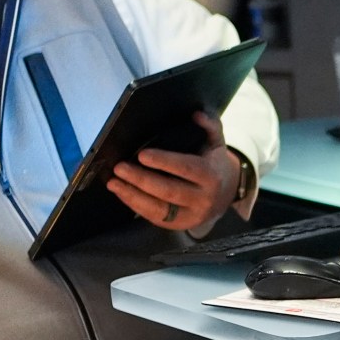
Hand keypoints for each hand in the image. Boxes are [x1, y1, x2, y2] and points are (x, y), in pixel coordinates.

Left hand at [109, 112, 240, 231]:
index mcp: (211, 176)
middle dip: (142, 180)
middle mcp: (203, 199)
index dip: (164, 162)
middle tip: (120, 167)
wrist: (225, 196)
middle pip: (169, 191)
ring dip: (133, 196)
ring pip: (159, 209)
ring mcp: (191, 215)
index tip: (142, 155)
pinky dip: (136, 205)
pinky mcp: (179, 225)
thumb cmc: (214, 165)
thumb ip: (210, 126)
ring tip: (114, 183)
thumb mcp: (217, 144)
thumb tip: (197, 114)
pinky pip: (155, 217)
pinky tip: (123, 193)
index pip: (187, 169)